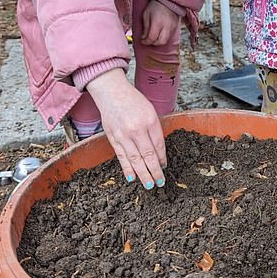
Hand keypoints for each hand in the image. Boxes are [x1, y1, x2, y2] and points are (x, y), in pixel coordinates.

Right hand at [86, 68, 166, 188]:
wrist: (111, 92)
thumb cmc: (133, 101)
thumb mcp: (150, 111)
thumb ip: (154, 130)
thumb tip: (158, 151)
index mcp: (149, 121)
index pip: (158, 146)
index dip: (162, 159)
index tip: (164, 167)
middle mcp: (136, 129)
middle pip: (148, 156)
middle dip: (155, 171)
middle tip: (160, 182)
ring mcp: (123, 135)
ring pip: (135, 160)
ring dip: (143, 174)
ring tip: (149, 185)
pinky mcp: (112, 138)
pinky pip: (121, 157)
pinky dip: (127, 169)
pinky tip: (132, 178)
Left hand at [141, 0, 180, 45]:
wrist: (167, 0)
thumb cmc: (155, 6)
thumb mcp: (146, 15)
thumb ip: (145, 28)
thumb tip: (144, 38)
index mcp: (157, 23)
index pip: (151, 38)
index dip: (146, 42)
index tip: (142, 41)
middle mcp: (166, 26)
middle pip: (160, 42)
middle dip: (153, 43)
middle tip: (148, 40)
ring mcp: (172, 27)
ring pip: (166, 41)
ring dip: (158, 41)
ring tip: (154, 37)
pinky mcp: (176, 27)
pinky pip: (170, 36)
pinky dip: (164, 37)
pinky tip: (160, 34)